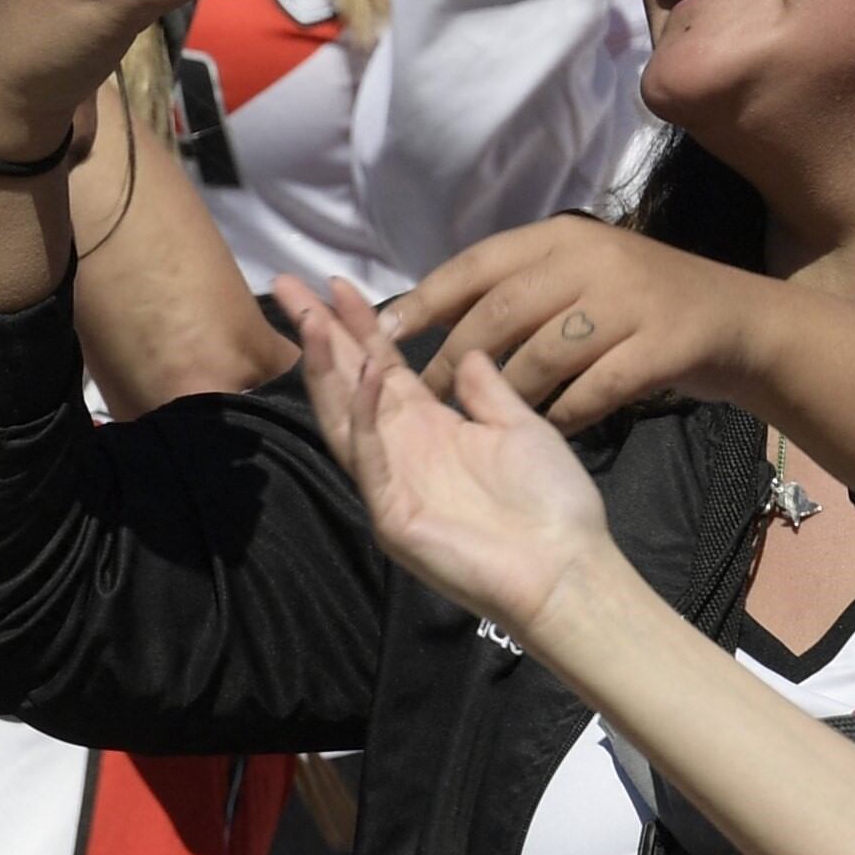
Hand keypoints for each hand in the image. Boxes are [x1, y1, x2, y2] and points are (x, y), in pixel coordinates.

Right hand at [284, 275, 617, 642]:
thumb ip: (488, 391)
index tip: (335, 284)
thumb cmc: (551, 503)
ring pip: (345, 419)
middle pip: (347, 384)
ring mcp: (391, 485)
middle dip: (319, 336)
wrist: (567, 570)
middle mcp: (400, 451)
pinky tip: (367, 378)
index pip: (380, 368)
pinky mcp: (394, 517)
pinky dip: (367, 419)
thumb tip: (468, 350)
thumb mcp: (521, 428)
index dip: (358, 327)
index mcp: (429, 429)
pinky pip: (373, 461)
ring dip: (329, 370)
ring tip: (314, 321)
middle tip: (287, 287)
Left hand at [394, 217, 764, 434]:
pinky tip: (551, 431)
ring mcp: (632, 302)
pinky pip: (595, 389)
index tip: (382, 336)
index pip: (478, 265)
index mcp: (563, 238)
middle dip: (453, 360)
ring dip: (507, 396)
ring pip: (544, 356)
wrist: (737, 318)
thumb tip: (421, 316)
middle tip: (424, 400)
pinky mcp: (663, 344)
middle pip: (501, 313)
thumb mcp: (580, 277)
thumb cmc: (641, 302)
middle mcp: (594, 261)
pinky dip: (567, 415)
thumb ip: (514, 290)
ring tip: (479, 429)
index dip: (426, 300)